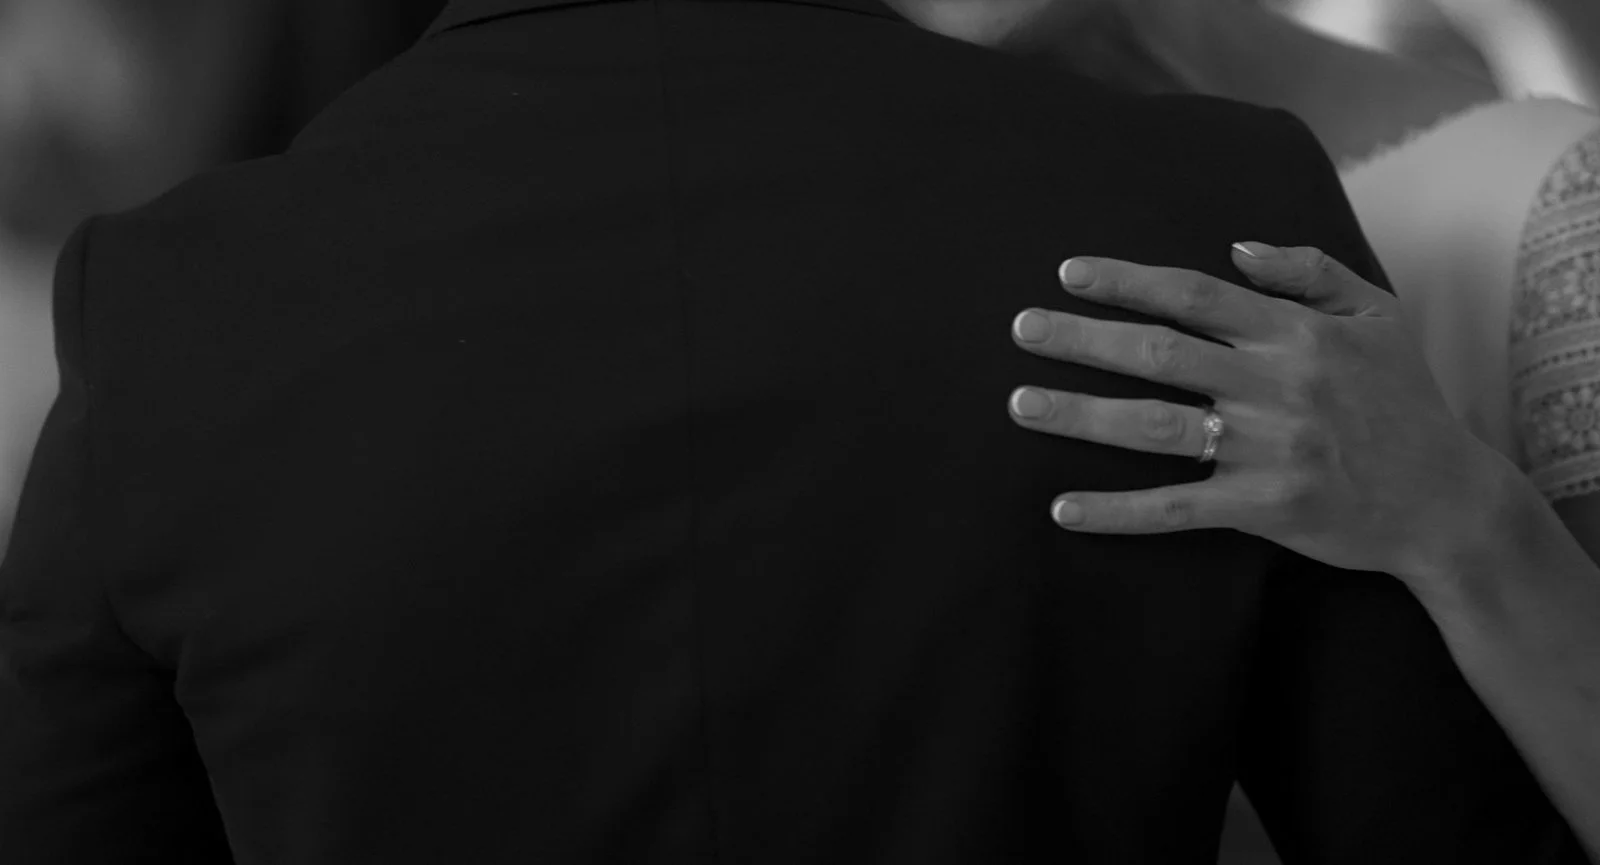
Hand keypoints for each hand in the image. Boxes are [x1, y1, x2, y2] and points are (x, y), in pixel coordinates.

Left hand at [1007, 243, 1515, 579]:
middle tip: (1020, 328)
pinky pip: (1175, 508)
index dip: (1128, 281)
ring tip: (1020, 404)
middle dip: (1082, 338)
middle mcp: (1273, 386)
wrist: (1447, 501)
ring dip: (1080, 414)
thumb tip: (1235, 248)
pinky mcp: (1262, 507)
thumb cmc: (1405, 400)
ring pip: (1153, 427)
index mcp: (1294, 335)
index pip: (1194, 296)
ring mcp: (1265, 449)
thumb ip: (1308, 271)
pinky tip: (1062, 509)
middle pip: (1158, 354)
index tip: (1069, 274)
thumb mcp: (1377, 314)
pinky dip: (1117, 512)